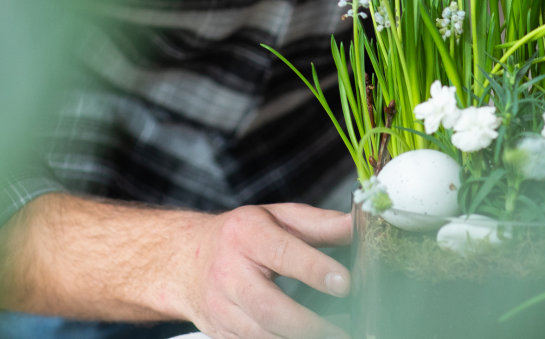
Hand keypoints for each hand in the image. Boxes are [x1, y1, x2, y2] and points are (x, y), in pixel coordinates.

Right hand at [171, 203, 351, 338]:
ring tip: (334, 338)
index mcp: (246, 235)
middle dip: (308, 324)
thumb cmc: (240, 236)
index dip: (315, 269)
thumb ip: (320, 224)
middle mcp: (229, 272)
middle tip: (344, 332)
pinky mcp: (220, 332)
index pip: (283, 253)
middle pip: (269, 307)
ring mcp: (221, 307)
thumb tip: (358, 226)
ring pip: (261, 334)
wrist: (187, 260)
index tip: (345, 282)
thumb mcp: (278, 217)